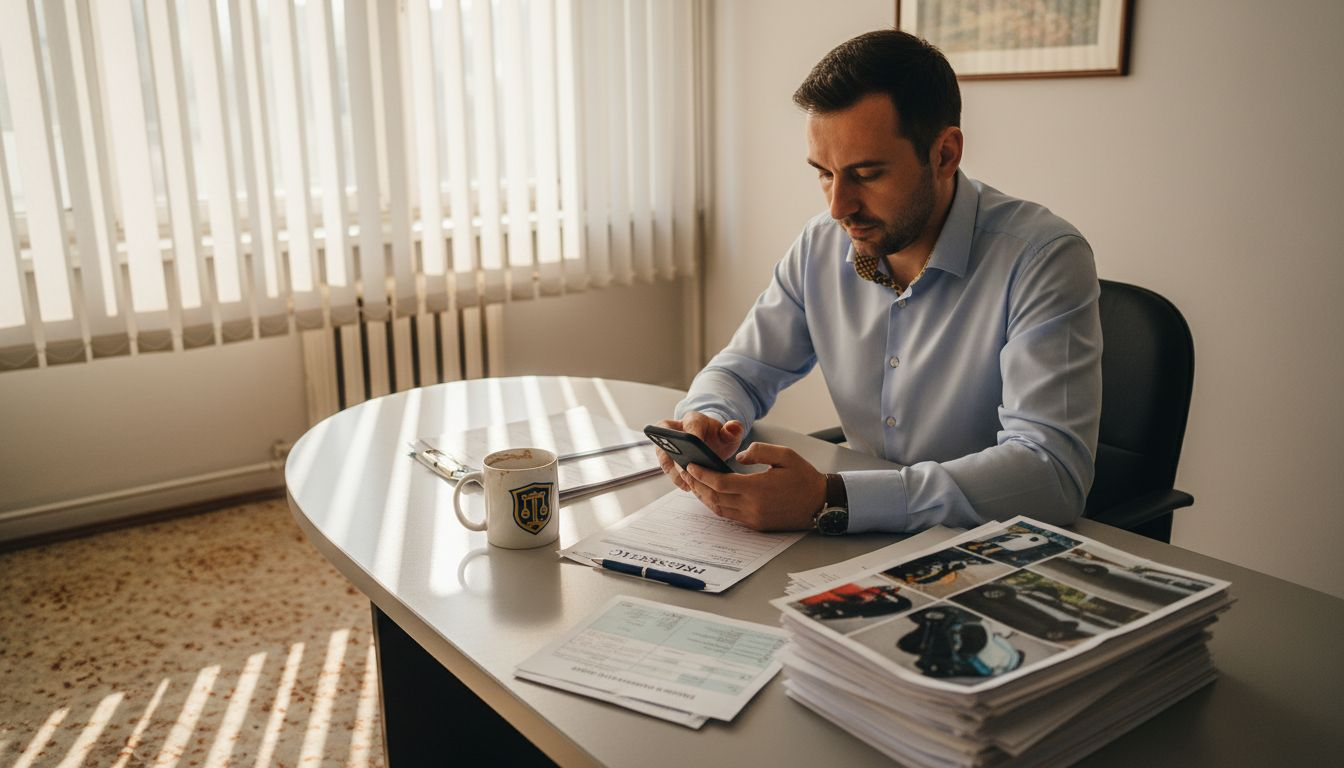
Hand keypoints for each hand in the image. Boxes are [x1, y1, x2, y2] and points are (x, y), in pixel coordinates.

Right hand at [653, 413, 744, 491]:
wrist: (713, 442)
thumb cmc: (719, 437)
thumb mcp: (731, 434)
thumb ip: (734, 430)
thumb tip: (732, 427)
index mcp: (694, 420)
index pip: (690, 426)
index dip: (693, 437)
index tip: (698, 451)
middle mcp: (676, 429)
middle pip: (667, 438)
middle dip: (675, 455)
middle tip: (687, 470)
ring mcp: (668, 444)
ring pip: (665, 456)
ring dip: (674, 471)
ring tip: (687, 484)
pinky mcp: (667, 458)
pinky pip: (668, 468)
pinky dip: (677, 478)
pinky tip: (687, 487)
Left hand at [682, 442, 825, 531]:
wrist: (821, 503)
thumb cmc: (804, 478)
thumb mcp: (785, 454)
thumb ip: (759, 450)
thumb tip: (739, 457)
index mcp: (758, 488)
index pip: (720, 483)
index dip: (702, 475)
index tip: (691, 465)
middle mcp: (752, 507)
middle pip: (715, 497)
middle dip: (697, 485)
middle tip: (686, 473)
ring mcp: (754, 518)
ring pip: (719, 509)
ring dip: (704, 497)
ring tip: (694, 483)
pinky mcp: (757, 525)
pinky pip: (730, 516)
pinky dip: (717, 505)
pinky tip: (711, 495)